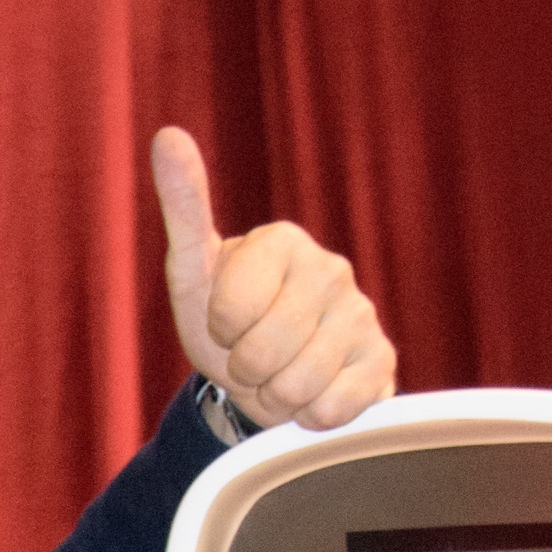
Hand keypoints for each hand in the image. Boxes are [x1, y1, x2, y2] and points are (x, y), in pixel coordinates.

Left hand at [152, 126, 395, 432]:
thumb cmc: (224, 322)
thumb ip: (183, 207)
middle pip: (263, 354)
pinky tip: (312, 392)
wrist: (268, 377)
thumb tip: (167, 135)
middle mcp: (331, 270)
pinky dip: (309, 416)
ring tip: (279, 375)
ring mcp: (363, 316)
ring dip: (275, 397)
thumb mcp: (193, 272)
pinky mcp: (383, 362)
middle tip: (251, 356)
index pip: (230, 314)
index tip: (227, 322)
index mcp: (283, 241)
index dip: (220, 333)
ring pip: (297, 387)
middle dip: (245, 370)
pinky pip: (332, 410)